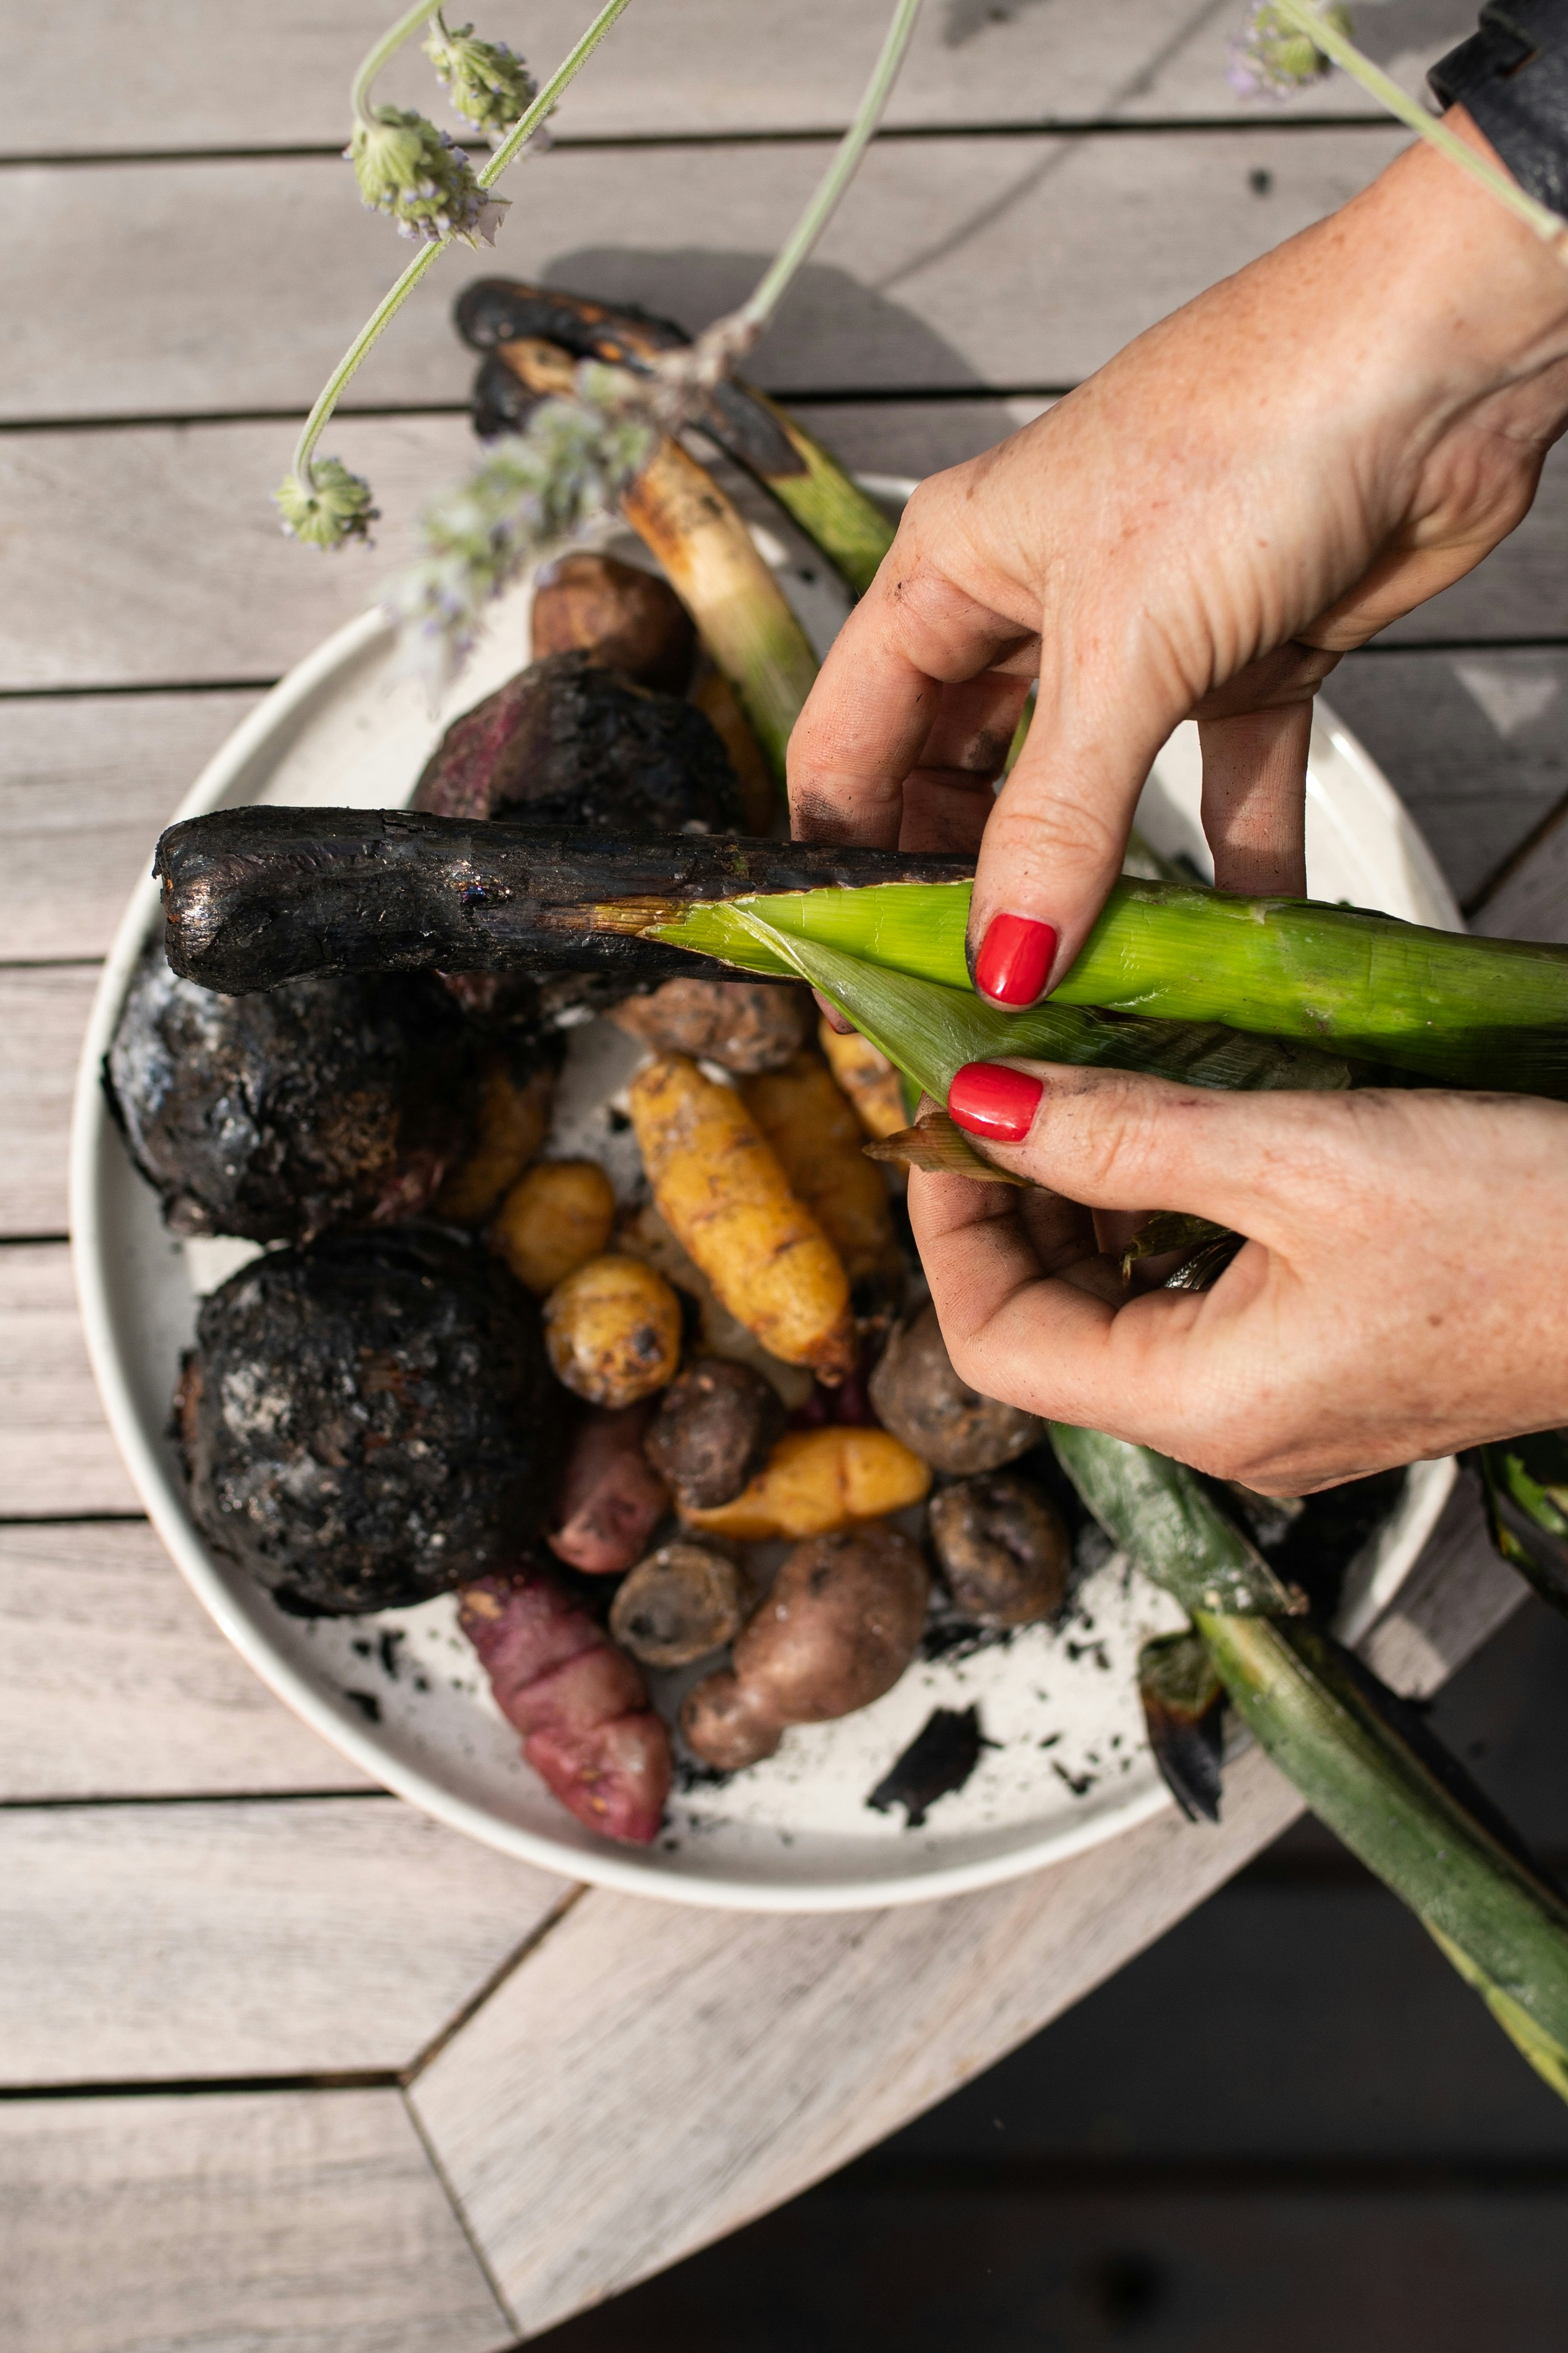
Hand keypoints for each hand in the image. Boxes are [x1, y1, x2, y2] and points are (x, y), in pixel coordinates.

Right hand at [789, 110, 1567, 1004]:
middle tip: (973, 989)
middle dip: (963, 885)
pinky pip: (1215, 793)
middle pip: (957, 779)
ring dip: (1088, 888)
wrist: (1448, 359)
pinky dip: (1224, 865)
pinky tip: (1222, 938)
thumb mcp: (1123, 649)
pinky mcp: (1244, 662)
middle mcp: (1030, 604)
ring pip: (1082, 796)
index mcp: (951, 571)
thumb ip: (1057, 820)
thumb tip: (1002, 957)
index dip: (841, 855)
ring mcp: (1140, 639)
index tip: (857, 960)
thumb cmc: (1254, 428)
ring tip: (1082, 985)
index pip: (848, 742)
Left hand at [909, 1063, 1567, 1491]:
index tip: (940, 1119)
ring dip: (1084, 1208)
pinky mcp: (1332, 1366)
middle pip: (1051, 1331)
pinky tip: (1175, 1142)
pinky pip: (1197, 1303)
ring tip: (1078, 1099)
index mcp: (1206, 1407)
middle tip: (998, 1092)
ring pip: (1122, 1312)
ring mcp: (1284, 1407)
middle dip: (1008, 1211)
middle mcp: (1233, 1431)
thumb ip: (1125, 1137)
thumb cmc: (1529, 1230)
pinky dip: (1160, 1221)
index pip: (996, 1344)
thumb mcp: (1302, 1158)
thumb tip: (983, 1111)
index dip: (947, 1227)